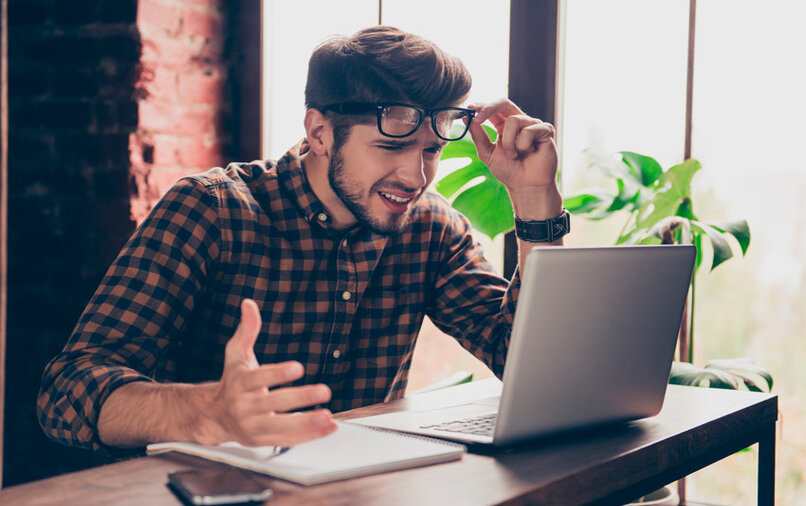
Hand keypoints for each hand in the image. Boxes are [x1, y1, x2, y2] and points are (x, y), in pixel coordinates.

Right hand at [198, 299, 336, 445]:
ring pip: (281, 428)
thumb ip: (247, 330)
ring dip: (307, 424)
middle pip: (274, 404)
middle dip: (300, 398)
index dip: (278, 373)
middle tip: (325, 391)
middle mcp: (244, 407)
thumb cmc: (232, 381)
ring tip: (329, 417)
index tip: (298, 368)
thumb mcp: (236, 354)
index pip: (259, 378)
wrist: (214, 416)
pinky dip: (309, 436)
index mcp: (239, 383)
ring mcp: (253, 427)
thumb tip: (249, 303)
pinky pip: (287, 440)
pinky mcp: (262, 441)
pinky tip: (329, 428)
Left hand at [466, 98, 557, 192]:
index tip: (469, 107)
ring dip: (509, 142)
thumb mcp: (487, 153)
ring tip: (514, 155)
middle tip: (478, 118)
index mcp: (504, 126)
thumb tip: (466, 117)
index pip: (494, 109)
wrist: (526, 187)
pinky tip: (529, 153)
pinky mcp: (545, 129)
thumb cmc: (509, 172)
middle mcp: (519, 122)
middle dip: (489, 108)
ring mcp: (533, 124)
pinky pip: (528, 130)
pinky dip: (523, 145)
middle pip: (504, 103)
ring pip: (513, 120)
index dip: (482, 106)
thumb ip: (478, 136)